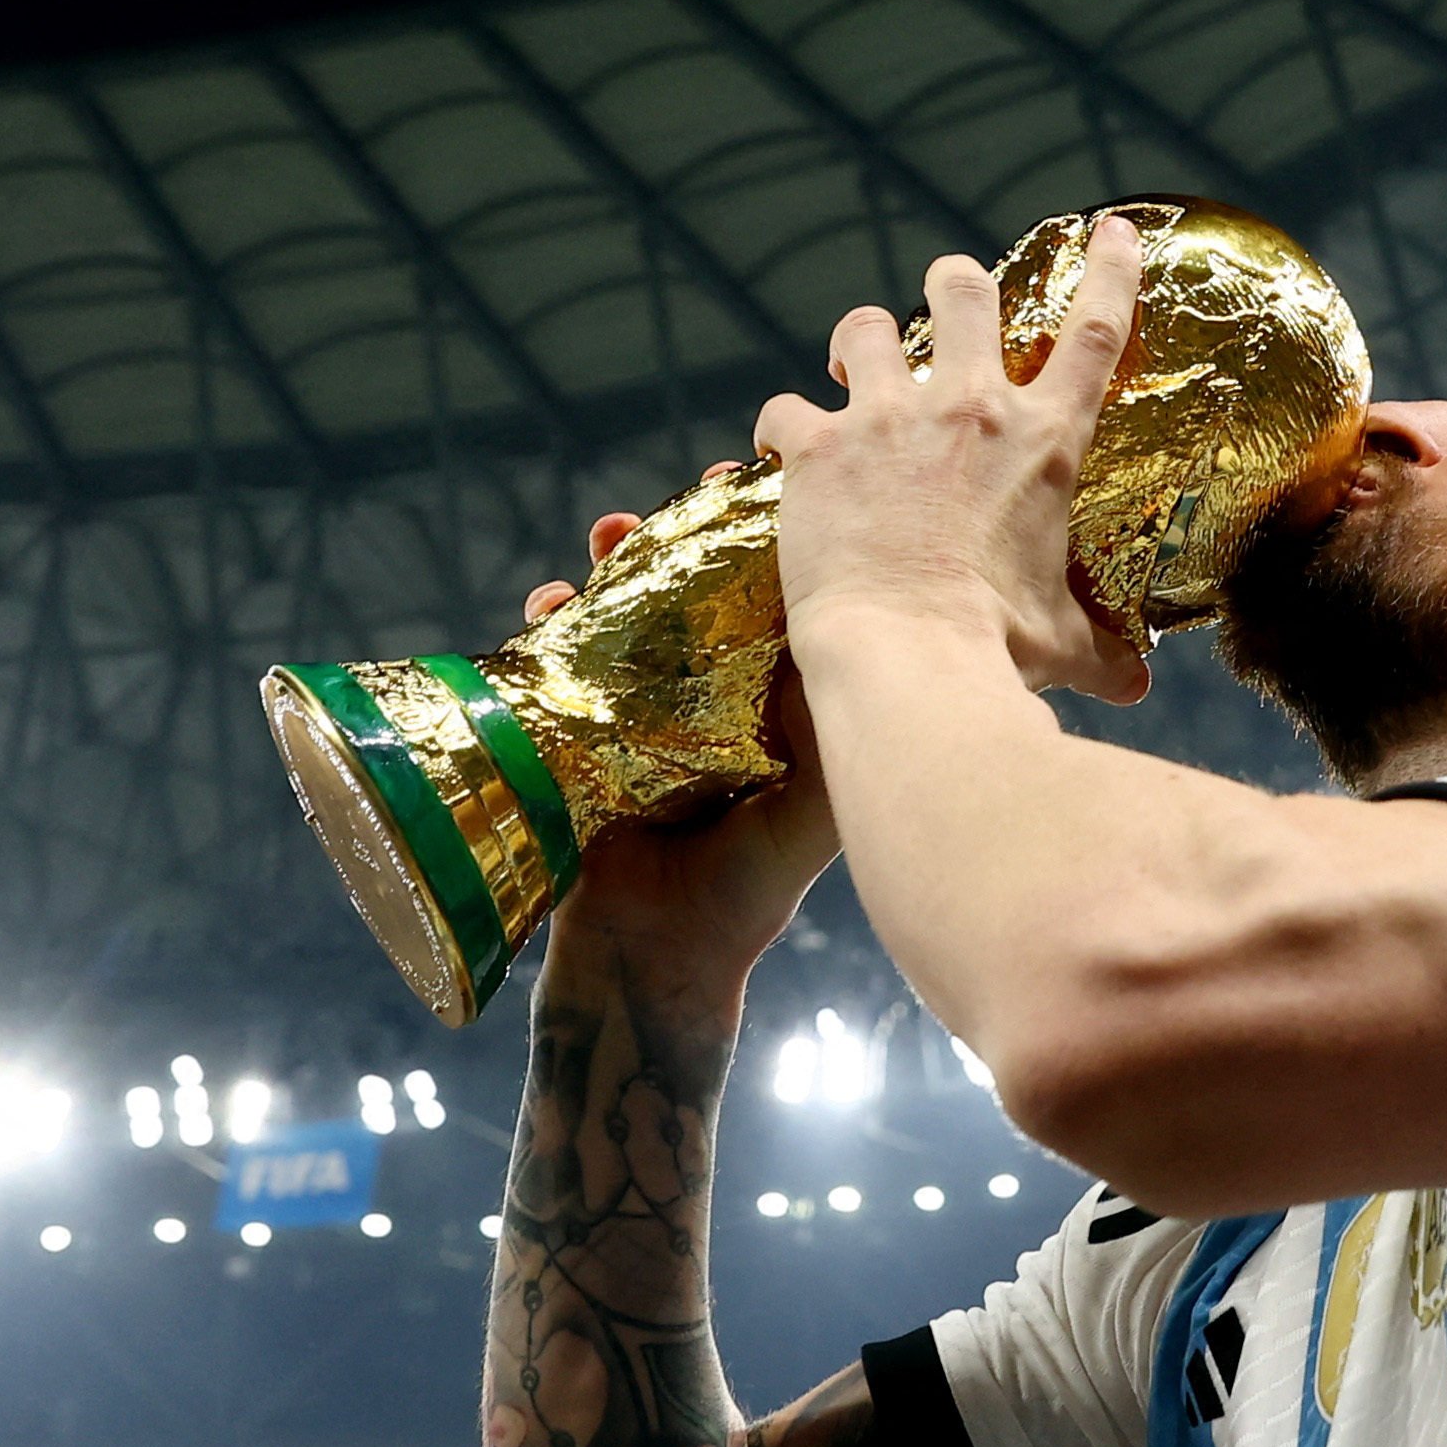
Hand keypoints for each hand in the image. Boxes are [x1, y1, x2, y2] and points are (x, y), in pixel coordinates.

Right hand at [524, 498, 838, 982]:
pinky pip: (555, 657)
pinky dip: (547, 623)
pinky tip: (548, 603)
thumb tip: (898, 659)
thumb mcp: (816, 809)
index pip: (768, 597)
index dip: (763, 540)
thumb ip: (849, 740)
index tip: (758, 487)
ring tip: (610, 533)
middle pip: (694, 588)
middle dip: (683, 535)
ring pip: (626, 609)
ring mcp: (639, 709)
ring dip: (615, 563)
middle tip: (684, 495)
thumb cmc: (750, 891)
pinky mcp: (577, 730)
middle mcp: (706, 695)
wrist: (661, 959)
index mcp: (767, 702)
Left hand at [759, 217, 1152, 703]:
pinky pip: (783, 408)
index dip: (1108, 270)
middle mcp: (970, 410)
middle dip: (955, 286)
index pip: (1095, 333)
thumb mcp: (1063, 646)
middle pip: (966, 289)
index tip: (1110, 231)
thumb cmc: (998, 653)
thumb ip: (1101, 653)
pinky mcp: (817, 448)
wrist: (909, 658)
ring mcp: (888, 421)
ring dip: (860, 346)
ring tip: (849, 376)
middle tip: (945, 314)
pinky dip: (779, 427)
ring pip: (866, 327)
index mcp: (1043, 444)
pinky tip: (776, 450)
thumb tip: (1136, 690)